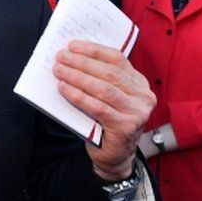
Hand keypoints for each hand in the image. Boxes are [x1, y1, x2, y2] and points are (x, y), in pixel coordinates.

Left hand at [54, 40, 155, 181]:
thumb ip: (97, 78)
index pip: (117, 58)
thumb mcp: (107, 96)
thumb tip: (70, 58)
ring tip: (58, 70)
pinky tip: (64, 89)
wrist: (114, 155)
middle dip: (81, 62)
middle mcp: (143, 96)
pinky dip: (78, 96)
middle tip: (60, 57)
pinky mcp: (126, 127)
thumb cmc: (106, 121)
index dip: (94, 50)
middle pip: (109, 72)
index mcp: (139, 83)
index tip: (73, 45)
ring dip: (77, 77)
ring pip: (103, 88)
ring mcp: (137, 112)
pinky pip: (98, 107)